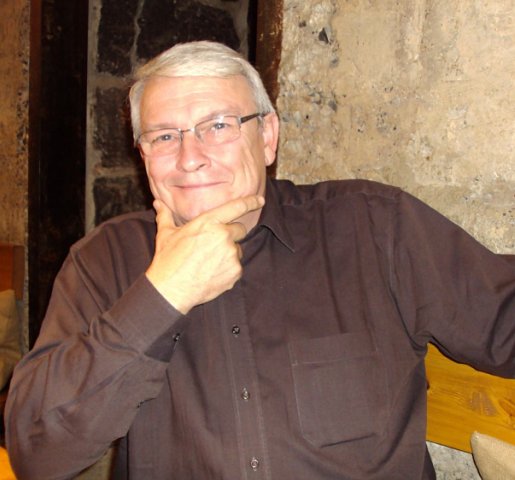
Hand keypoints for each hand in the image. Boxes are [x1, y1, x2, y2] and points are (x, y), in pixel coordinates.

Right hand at [145, 196, 264, 313]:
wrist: (171, 289)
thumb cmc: (168, 260)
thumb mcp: (166, 234)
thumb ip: (165, 215)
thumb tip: (158, 202)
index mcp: (208, 222)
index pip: (236, 207)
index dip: (250, 202)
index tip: (260, 200)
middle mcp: (223, 235)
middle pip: (239, 229)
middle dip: (231, 234)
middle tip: (213, 245)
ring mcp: (231, 254)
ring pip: (237, 249)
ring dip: (228, 253)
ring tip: (208, 262)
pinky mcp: (235, 271)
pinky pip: (237, 266)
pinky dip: (228, 269)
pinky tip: (211, 272)